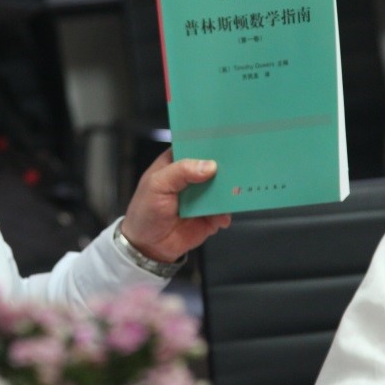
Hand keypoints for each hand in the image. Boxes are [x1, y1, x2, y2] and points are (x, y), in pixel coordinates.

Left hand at [119, 148, 231, 263]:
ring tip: (236, 190)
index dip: (208, 141)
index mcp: (176, 163)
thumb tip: (209, 166)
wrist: (147, 246)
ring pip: (223, 187)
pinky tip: (222, 215)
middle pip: (214, 165)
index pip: (194, 146)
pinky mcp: (210, 215)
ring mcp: (203, 196)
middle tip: (239, 163)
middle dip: (226, 164)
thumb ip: (181, 172)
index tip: (224, 137)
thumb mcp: (157, 185)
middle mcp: (192, 177)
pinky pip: (224, 211)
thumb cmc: (145, 211)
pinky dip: (226, 212)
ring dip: (230, 189)